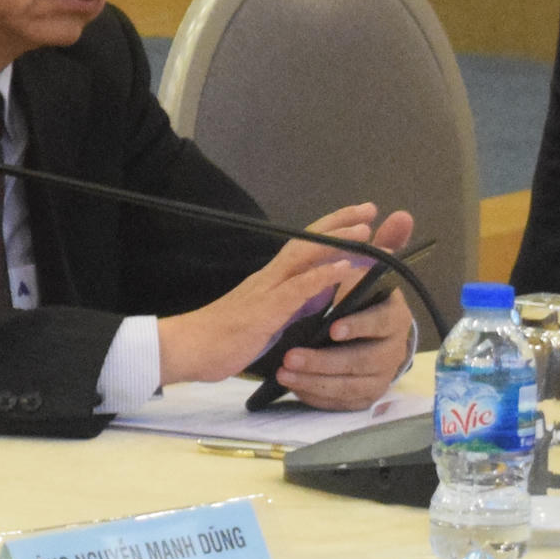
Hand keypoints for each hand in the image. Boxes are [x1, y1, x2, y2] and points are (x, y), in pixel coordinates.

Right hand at [155, 203, 391, 389]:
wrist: (190, 349)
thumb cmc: (225, 338)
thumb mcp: (269, 319)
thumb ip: (294, 304)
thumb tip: (320, 295)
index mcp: (273, 279)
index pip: (306, 245)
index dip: (332, 229)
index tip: (359, 218)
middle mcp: (271, 276)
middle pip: (308, 240)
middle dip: (340, 223)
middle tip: (369, 209)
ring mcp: (267, 290)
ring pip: (305, 256)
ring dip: (336, 243)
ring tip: (364, 232)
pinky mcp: (266, 310)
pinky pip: (298, 288)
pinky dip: (323, 276)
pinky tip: (345, 269)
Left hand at [276, 209, 421, 408]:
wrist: (371, 339)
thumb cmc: (366, 301)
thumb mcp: (372, 274)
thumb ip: (385, 246)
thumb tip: (402, 214)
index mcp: (395, 318)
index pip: (383, 322)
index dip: (359, 325)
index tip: (333, 327)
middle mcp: (392, 351)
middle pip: (361, 361)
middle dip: (324, 360)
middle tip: (292, 356)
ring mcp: (377, 378)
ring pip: (346, 386)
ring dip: (313, 379)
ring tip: (284, 370)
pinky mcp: (360, 398)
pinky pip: (338, 402)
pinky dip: (314, 394)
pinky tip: (293, 387)